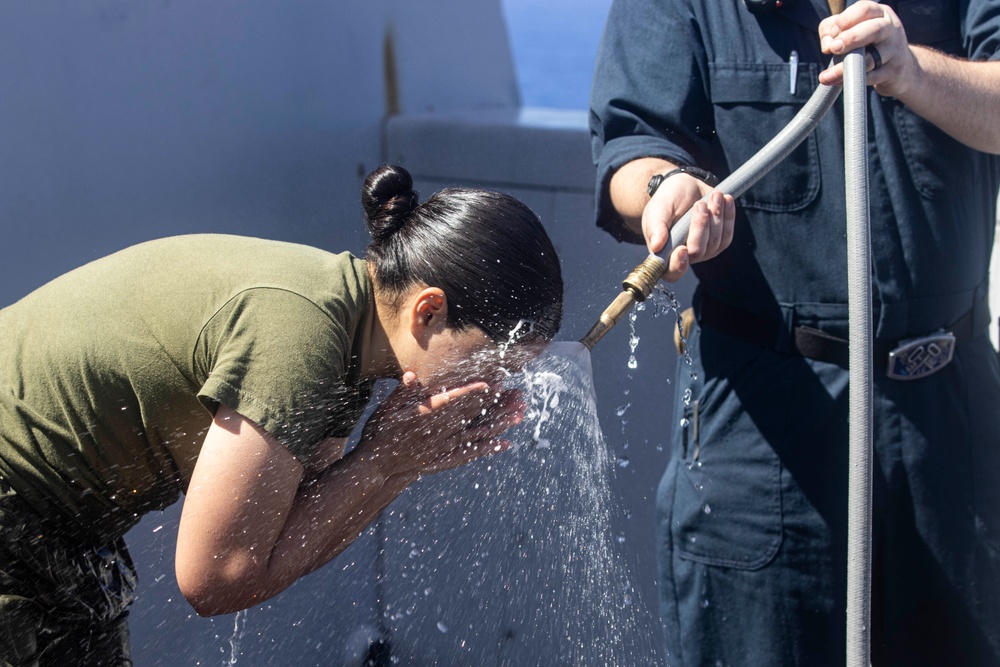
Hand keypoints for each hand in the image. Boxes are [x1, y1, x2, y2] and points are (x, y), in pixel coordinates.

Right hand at [358, 372, 525, 479]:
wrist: (379, 467)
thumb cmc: (381, 433)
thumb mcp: (386, 409)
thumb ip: (402, 392)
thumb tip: (411, 374)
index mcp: (428, 415)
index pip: (457, 400)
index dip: (477, 392)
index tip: (494, 383)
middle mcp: (441, 430)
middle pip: (475, 414)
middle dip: (498, 404)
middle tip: (519, 394)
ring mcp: (446, 445)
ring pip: (479, 432)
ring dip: (501, 422)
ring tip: (521, 414)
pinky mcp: (447, 456)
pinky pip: (473, 451)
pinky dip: (489, 447)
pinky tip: (506, 443)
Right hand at [643, 176, 735, 280]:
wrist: (682, 188)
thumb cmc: (666, 202)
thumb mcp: (656, 211)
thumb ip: (655, 228)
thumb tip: (656, 246)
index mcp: (666, 254)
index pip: (672, 272)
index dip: (678, 265)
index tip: (681, 249)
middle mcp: (686, 256)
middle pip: (698, 251)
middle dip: (701, 227)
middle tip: (700, 205)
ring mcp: (704, 250)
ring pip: (715, 241)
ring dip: (716, 217)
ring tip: (713, 196)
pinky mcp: (719, 240)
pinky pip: (727, 233)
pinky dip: (728, 215)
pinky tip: (725, 200)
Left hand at [818, 1, 916, 97]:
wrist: (901, 67)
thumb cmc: (869, 44)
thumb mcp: (852, 30)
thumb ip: (832, 31)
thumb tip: (827, 45)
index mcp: (880, 14)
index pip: (864, 9)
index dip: (846, 20)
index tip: (833, 33)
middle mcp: (891, 29)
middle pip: (874, 29)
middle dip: (851, 38)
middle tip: (834, 48)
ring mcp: (894, 51)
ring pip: (870, 59)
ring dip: (844, 68)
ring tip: (825, 76)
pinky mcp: (893, 72)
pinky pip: (870, 78)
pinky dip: (851, 80)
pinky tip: (837, 82)